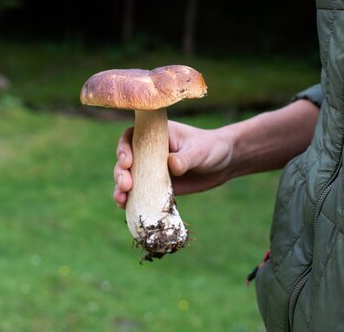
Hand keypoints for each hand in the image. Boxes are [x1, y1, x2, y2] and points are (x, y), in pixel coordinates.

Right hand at [113, 120, 234, 208]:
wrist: (223, 164)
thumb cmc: (210, 148)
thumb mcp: (199, 151)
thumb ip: (185, 158)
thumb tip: (171, 165)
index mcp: (155, 135)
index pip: (131, 137)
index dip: (124, 149)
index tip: (128, 162)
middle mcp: (148, 151)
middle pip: (125, 160)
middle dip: (120, 173)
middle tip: (126, 185)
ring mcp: (150, 170)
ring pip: (128, 178)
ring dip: (120, 189)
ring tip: (121, 200)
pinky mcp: (156, 186)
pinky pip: (139, 193)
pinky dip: (131, 201)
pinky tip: (125, 208)